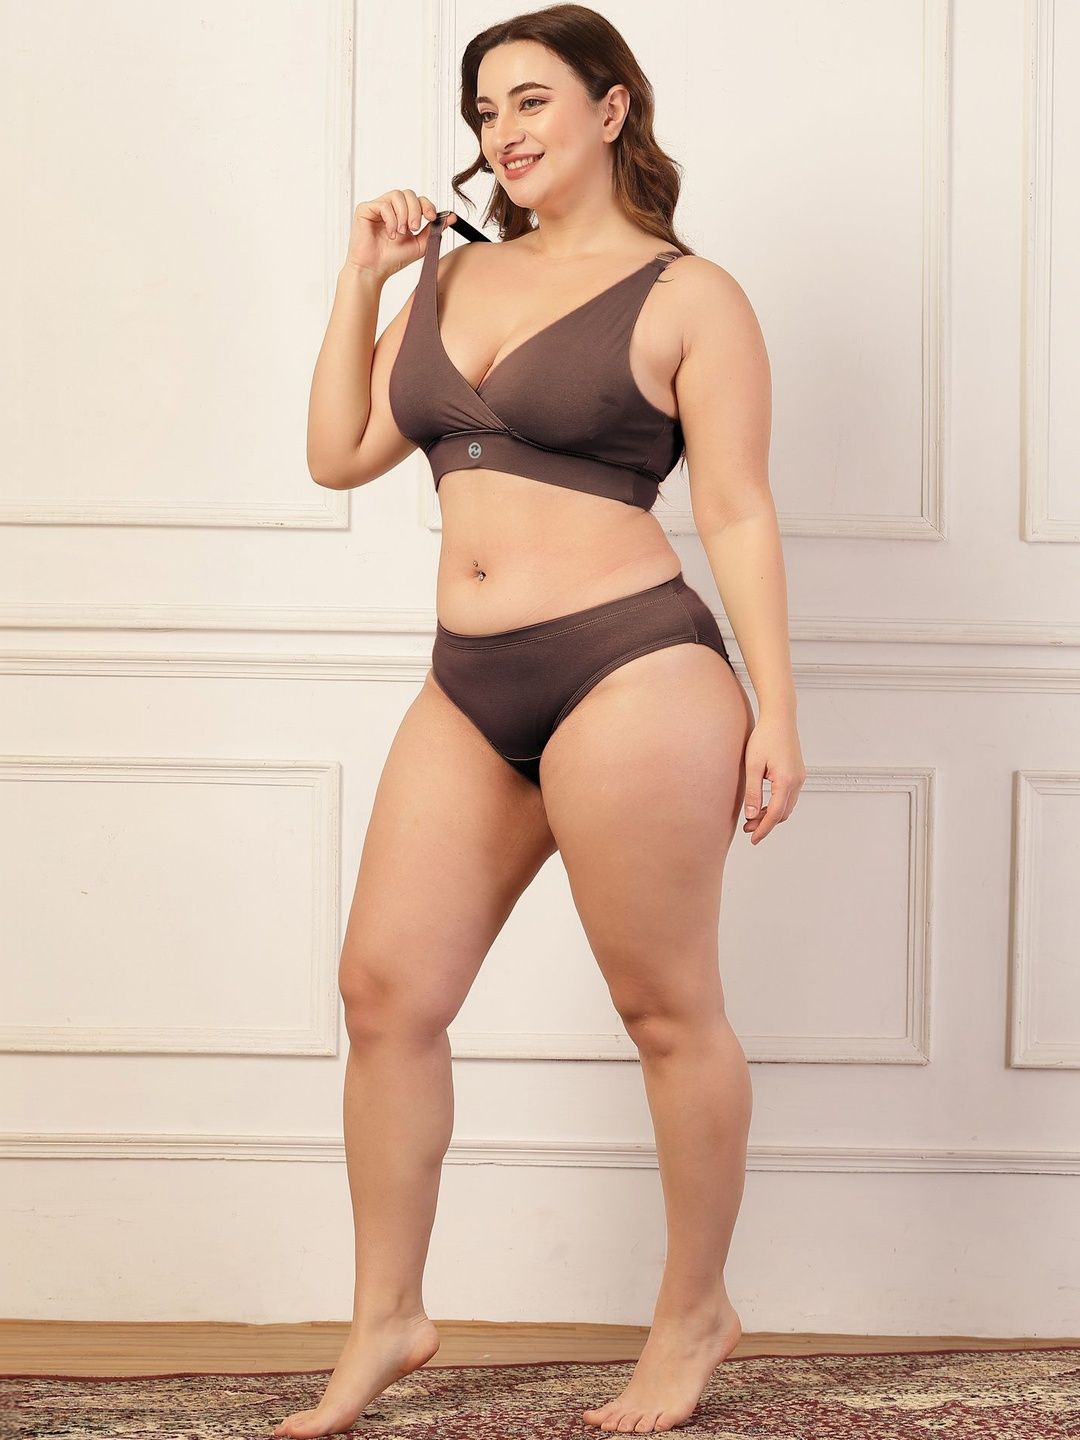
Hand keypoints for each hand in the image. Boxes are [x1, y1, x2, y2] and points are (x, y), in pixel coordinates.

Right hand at [344, 188, 456, 280]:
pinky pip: (383, 205)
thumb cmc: (393, 259)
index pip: (417, 199)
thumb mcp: (420, 244)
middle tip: (414, 228)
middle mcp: (390, 208)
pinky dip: (391, 220)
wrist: (374, 270)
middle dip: (415, 210)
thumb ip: (434, 230)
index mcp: (403, 214)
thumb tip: (451, 217)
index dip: (426, 205)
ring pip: (397, 195)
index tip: (431, 217)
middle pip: (408, 193)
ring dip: (403, 214)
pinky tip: (390, 234)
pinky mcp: (365, 209)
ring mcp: (377, 207)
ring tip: (401, 232)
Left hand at [742, 712, 804, 844]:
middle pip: (783, 813)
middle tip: (747, 830)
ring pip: (787, 806)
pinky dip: (777, 805)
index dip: (764, 829)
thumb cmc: (764, 737)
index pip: (775, 814)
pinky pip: (789, 797)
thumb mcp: (753, 765)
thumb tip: (751, 815)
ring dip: (772, 815)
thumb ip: (753, 792)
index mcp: (786, 781)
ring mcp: (800, 778)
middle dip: (766, 824)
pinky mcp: (798, 773)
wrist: (780, 718)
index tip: (753, 839)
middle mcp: (797, 782)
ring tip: (752, 818)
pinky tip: (764, 804)